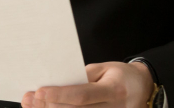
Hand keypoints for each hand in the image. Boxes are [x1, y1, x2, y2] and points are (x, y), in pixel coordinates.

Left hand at [22, 61, 153, 107]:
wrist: (144, 89)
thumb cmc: (121, 76)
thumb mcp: (104, 68)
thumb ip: (82, 77)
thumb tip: (57, 83)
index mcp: (113, 91)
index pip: (82, 95)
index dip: (59, 95)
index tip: (39, 92)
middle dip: (49, 106)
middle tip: (29, 99)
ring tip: (32, 105)